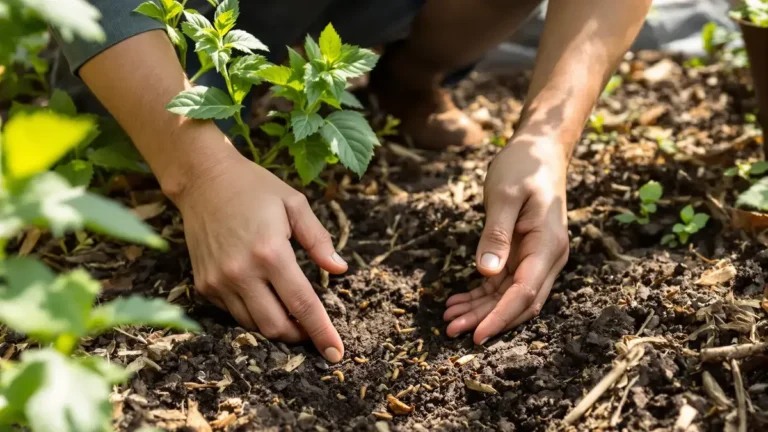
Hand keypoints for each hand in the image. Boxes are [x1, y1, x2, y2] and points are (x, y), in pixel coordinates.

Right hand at [174, 149, 346, 362]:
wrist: (203, 180)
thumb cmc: (254, 188)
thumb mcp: (294, 204)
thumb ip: (319, 240)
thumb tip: (340, 269)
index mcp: (270, 253)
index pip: (302, 305)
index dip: (321, 332)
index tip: (336, 354)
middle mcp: (241, 272)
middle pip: (276, 326)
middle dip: (299, 335)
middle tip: (313, 328)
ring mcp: (219, 281)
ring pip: (253, 325)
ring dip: (276, 326)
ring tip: (291, 313)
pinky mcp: (204, 284)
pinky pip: (233, 313)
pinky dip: (253, 313)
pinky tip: (263, 295)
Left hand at [443, 135, 569, 343]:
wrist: (539, 149)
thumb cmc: (523, 166)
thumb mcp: (505, 196)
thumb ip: (496, 235)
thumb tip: (486, 273)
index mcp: (548, 245)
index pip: (525, 292)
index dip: (500, 316)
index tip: (477, 334)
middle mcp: (548, 257)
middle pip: (519, 302)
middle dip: (486, 319)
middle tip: (452, 330)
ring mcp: (537, 258)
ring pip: (509, 295)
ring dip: (481, 309)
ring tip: (449, 319)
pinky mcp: (523, 254)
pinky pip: (503, 282)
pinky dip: (482, 293)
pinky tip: (458, 301)